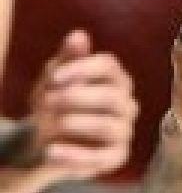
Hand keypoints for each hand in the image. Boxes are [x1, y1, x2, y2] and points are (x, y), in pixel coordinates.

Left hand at [21, 29, 139, 180]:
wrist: (44, 140)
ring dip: (79, 124)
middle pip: (113, 96)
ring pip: (111, 126)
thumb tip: (78, 35)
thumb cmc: (54, 103)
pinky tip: (52, 152)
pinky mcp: (116, 156)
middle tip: (47, 101)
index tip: (54, 77)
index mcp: (114, 79)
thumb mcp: (55, 78)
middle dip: (78, 98)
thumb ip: (68, 58)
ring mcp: (124, 130)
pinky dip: (77, 155)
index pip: (109, 65)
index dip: (82, 69)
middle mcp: (126, 103)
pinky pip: (104, 157)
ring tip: (50, 126)